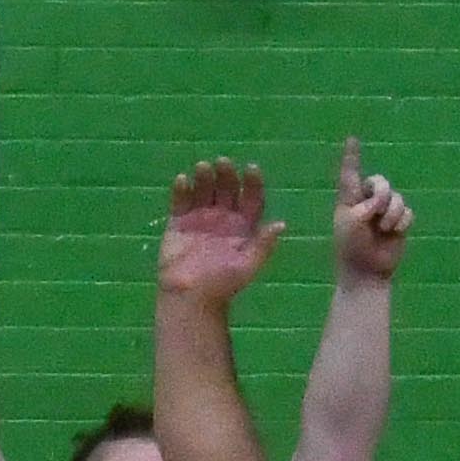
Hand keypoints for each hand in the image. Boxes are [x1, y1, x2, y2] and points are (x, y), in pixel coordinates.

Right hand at [156, 159, 277, 306]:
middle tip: (223, 162)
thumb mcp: (248, 266)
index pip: (251, 198)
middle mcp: (223, 218)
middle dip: (226, 174)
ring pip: (204, 190)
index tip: (251, 168)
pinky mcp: (178, 223)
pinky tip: (183, 180)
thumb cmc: (222, 285)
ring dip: (204, 177)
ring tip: (202, 166)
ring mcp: (200, 219)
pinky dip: (181, 190)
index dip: (252, 182)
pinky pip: (180, 202)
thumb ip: (262, 244)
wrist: (191, 298)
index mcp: (243, 226)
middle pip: (227, 189)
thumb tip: (281, 224)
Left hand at [330, 136, 411, 292]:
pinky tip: (394, 233)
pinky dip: (402, 222)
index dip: (352, 156)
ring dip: (391, 214)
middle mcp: (367, 201)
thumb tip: (384, 202)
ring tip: (383, 229)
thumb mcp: (352, 221)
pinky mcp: (399, 221)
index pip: (350, 173)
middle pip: (380, 181)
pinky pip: (407, 211)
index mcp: (349, 199)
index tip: (352, 139)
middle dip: (382, 193)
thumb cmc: (351, 246)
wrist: (367, 270)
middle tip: (375, 210)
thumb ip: (367, 204)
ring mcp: (383, 211)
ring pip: (397, 197)